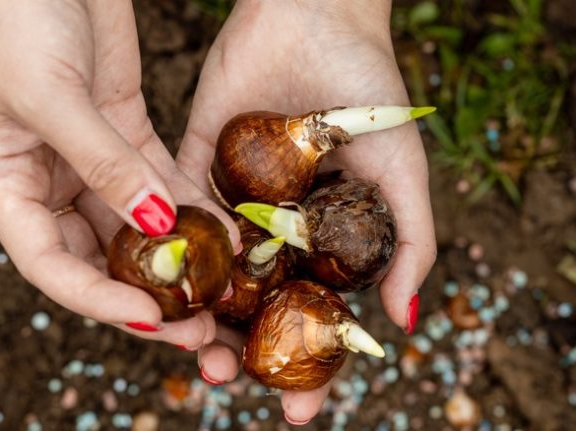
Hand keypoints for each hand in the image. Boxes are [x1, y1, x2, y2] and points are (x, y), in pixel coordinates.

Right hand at [0, 0, 239, 349]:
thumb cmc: (19, 19)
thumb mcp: (52, 95)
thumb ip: (103, 163)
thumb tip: (156, 226)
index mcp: (7, 182)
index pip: (47, 263)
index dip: (94, 298)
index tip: (147, 318)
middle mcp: (49, 180)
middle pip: (97, 256)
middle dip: (145, 294)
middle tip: (196, 327)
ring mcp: (92, 159)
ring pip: (136, 226)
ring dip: (176, 261)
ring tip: (221, 294)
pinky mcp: (129, 132)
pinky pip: (163, 183)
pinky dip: (192, 209)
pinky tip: (226, 235)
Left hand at [177, 0, 435, 422]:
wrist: (315, 17)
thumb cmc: (371, 91)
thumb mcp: (403, 172)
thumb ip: (410, 243)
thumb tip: (404, 323)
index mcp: (323, 239)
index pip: (314, 316)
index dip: (309, 366)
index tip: (298, 412)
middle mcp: (275, 229)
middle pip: (256, 307)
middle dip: (244, 353)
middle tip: (229, 385)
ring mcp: (233, 201)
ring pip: (212, 276)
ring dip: (202, 321)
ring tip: (197, 357)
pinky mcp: (192, 166)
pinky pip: (178, 220)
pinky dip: (171, 261)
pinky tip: (164, 297)